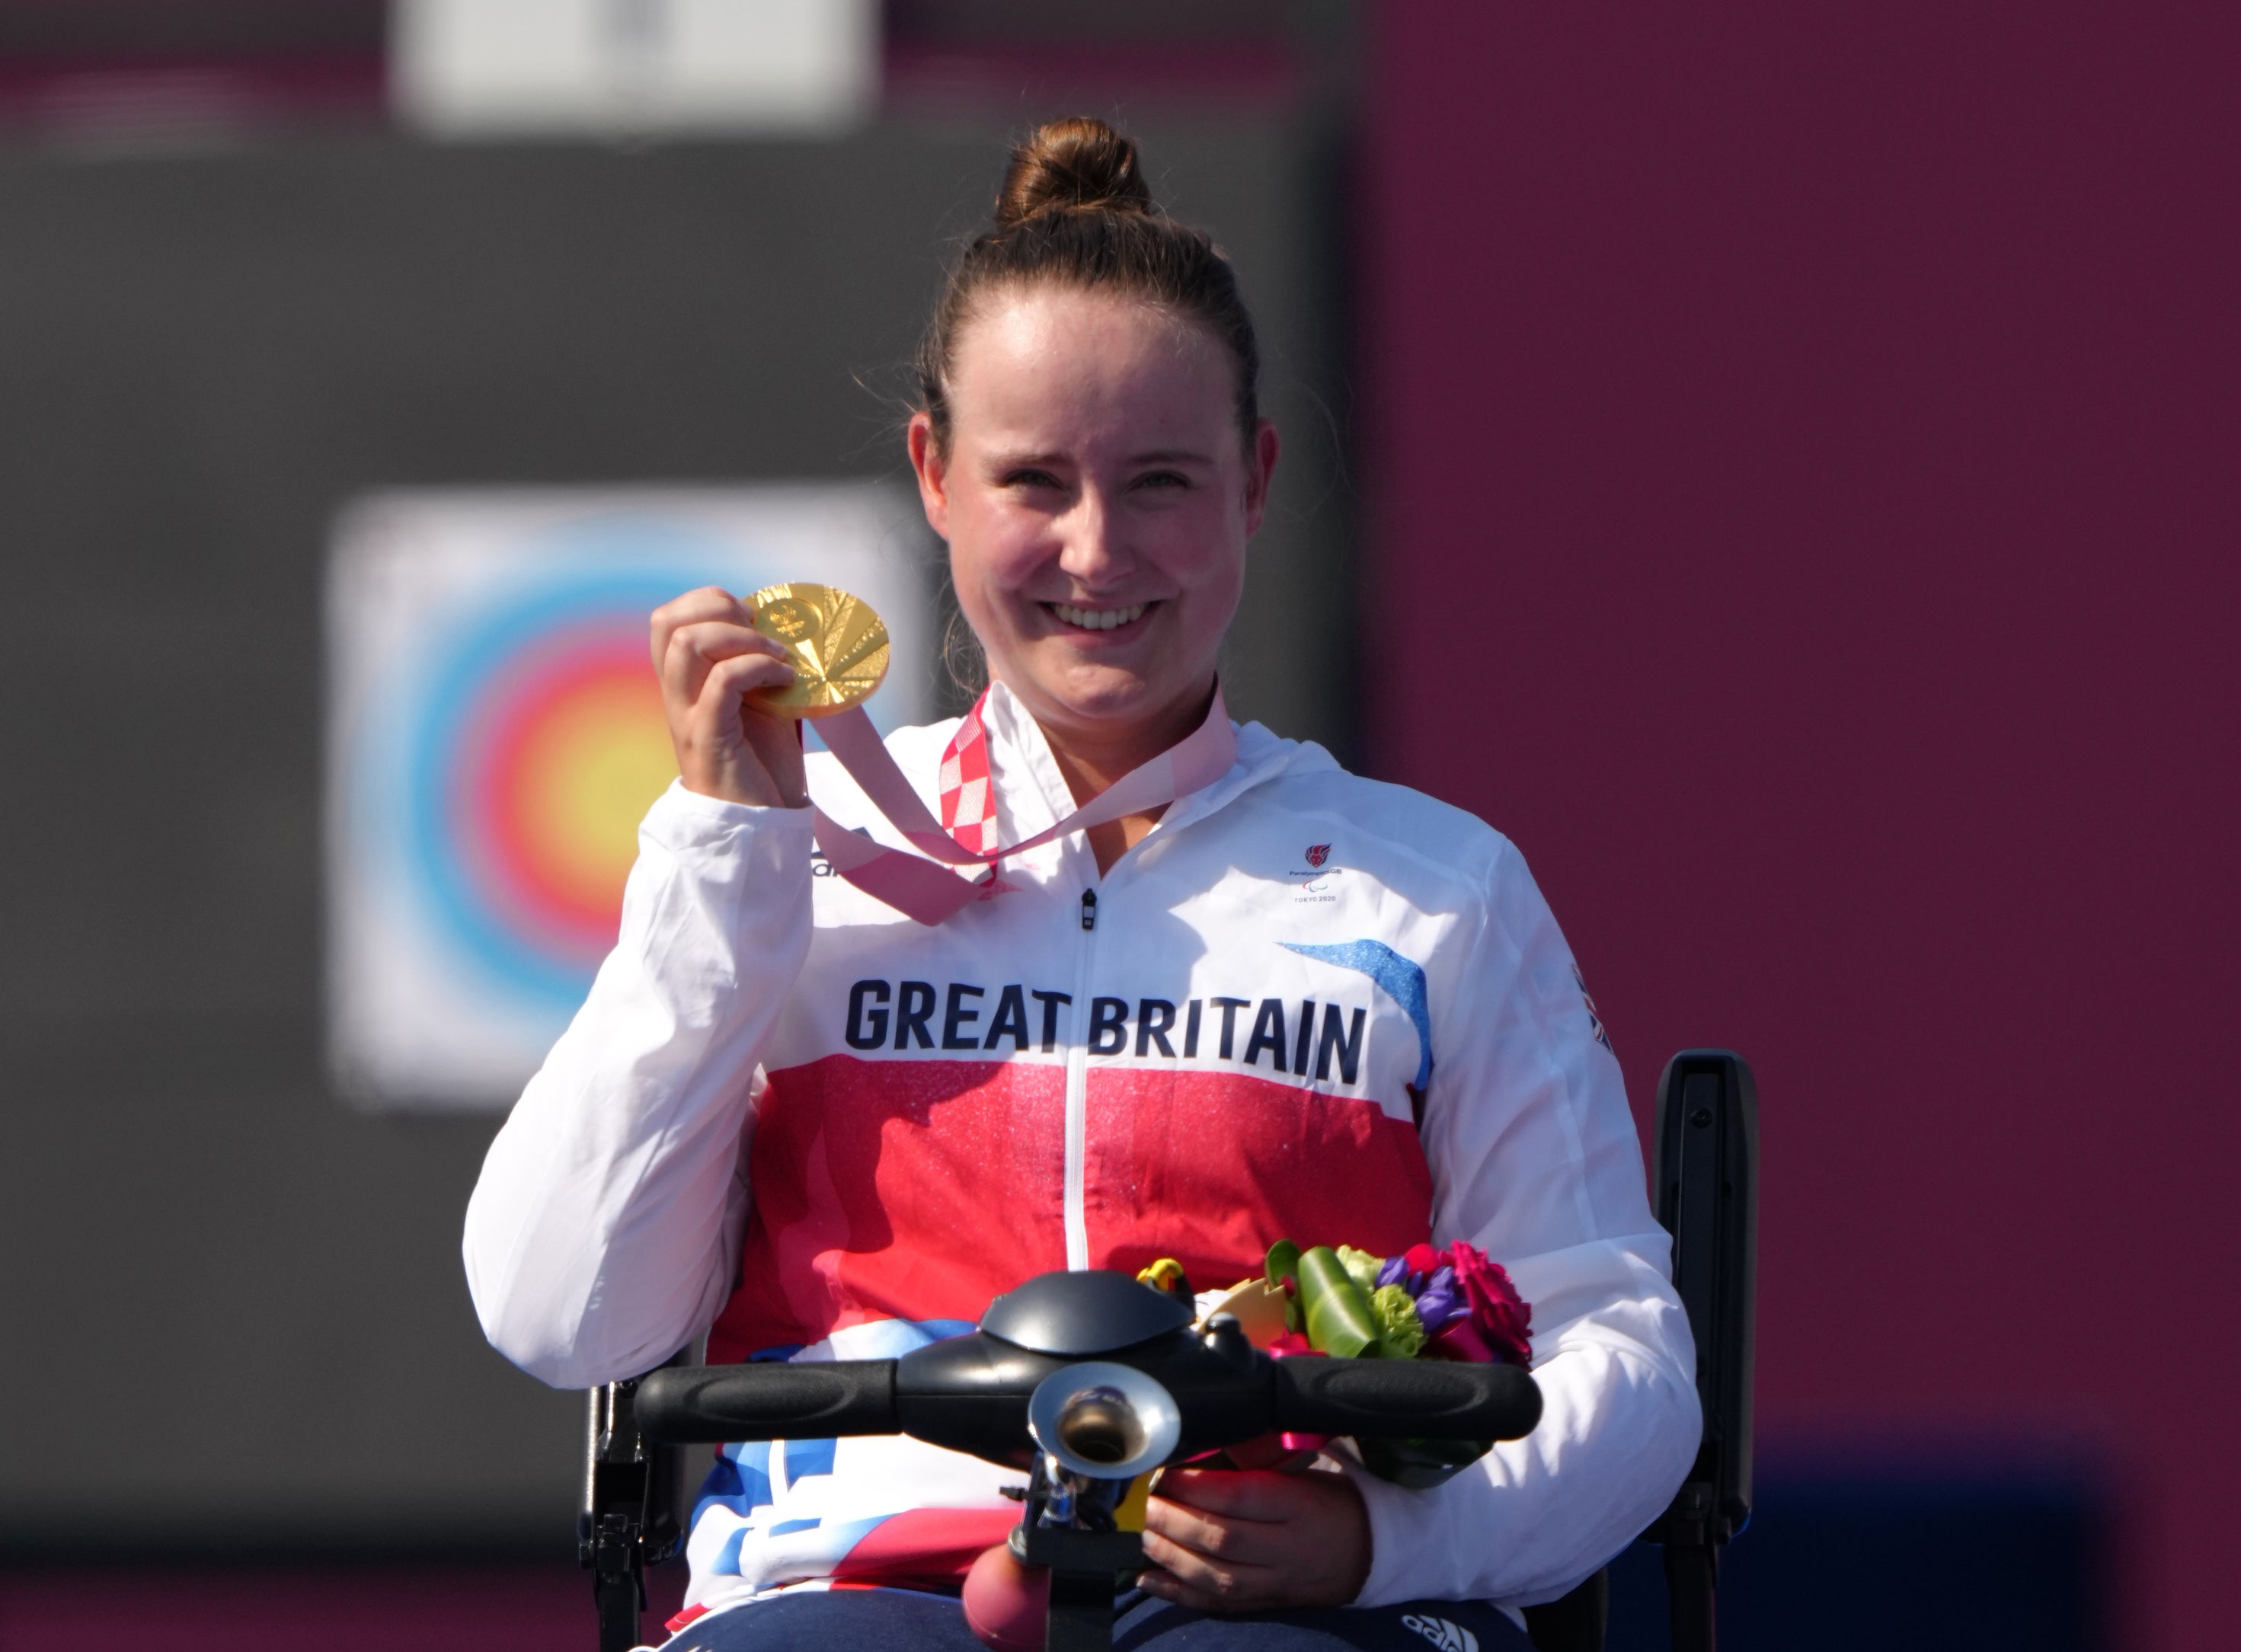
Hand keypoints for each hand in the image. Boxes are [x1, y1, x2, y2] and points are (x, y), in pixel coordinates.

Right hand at [650, 586, 807, 807]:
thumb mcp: (758, 701)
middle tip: (760, 630)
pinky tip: (785, 681)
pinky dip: (758, 668)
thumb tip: (780, 628)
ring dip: (741, 638)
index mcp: (683, 683)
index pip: (666, 620)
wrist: (759, 823)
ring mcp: (688, 716)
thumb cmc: (761, 762)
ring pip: (686, 644)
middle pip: (665, 622)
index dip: (706, 602)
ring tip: (777, 656)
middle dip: (717, 609)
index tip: (751, 619)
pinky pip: (722, 683)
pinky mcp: (709, 738)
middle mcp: (677, 696)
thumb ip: (754, 666)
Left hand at [1137, 1466, 1371, 1613]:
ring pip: (1218, 1578)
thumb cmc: (1329, 1503)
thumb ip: (1257, 1465)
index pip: (1241, 1495)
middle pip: (1223, 1538)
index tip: (1167, 1473)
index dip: (1197, 1486)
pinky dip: (1180, 1595)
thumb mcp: (1303, 1472)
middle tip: (1150, 1504)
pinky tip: (1150, 1580)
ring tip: (1147, 1537)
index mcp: (1299, 1505)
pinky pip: (1219, 1606)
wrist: (1368, 1555)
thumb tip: (1199, 1448)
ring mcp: (1277, 1583)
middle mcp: (1287, 1548)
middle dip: (1176, 1521)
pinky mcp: (1267, 1605)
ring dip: (1173, 1558)